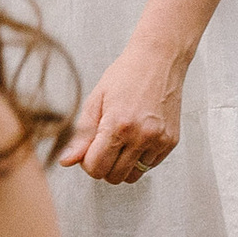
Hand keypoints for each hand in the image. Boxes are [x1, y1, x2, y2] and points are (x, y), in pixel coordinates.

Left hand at [62, 38, 186, 185]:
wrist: (159, 60)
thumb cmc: (126, 75)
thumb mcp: (95, 100)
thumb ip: (81, 135)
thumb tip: (66, 162)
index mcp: (118, 125)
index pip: (96, 167)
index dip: (87, 163)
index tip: (88, 149)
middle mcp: (141, 136)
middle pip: (114, 176)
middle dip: (104, 166)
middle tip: (103, 146)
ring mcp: (159, 140)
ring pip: (133, 176)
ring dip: (122, 165)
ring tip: (121, 143)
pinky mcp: (171, 141)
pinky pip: (150, 166)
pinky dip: (140, 159)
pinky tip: (137, 138)